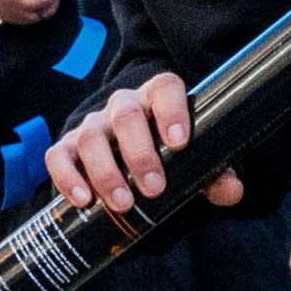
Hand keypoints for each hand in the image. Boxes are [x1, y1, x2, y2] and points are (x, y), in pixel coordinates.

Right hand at [46, 73, 240, 223]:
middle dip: (139, 152)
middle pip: (125, 114)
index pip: (165, 87)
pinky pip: (58, 155)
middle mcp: (123, 107)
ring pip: (91, 135)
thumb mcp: (196, 165)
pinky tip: (84, 200)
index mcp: (157, 100)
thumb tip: (232, 190)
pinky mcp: (67, 147)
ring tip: (123, 203)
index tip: (180, 143)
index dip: (172, 110)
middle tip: (154, 188)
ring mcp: (93, 125)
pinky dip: (67, 177)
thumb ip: (215, 175)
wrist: (134, 166)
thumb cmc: (170, 160)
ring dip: (106, 171)